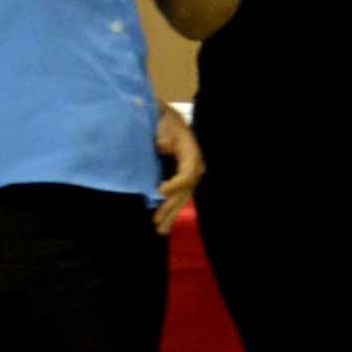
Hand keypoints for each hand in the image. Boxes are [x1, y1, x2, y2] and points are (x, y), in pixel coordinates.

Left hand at [150, 106, 204, 230]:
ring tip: (160, 230)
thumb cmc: (165, 123)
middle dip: (171, 208)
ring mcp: (189, 176)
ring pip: (182, 199)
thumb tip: (163, 146)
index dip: (175, 184)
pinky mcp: (181, 180)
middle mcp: (195, 168)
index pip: (187, 175)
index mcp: (192, 156)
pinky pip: (178, 197)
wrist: (167, 121)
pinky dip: (170, 209)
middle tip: (156, 221)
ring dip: (171, 214)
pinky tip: (163, 221)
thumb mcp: (166, 126)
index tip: (159, 190)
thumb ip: (166, 136)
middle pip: (185, 192)